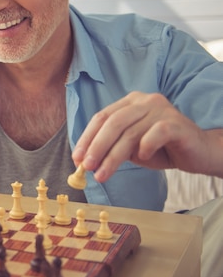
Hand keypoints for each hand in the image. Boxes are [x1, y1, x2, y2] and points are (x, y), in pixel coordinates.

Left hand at [72, 91, 222, 180]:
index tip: (76, 157)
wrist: (199, 153)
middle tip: (86, 167)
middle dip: (96, 147)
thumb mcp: (131, 147)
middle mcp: (145, 101)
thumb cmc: (162, 149)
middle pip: (112, 123)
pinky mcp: (176, 123)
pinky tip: (142, 159)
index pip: (101, 117)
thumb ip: (112, 148)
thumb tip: (85, 161)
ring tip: (102, 175)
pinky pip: (155, 134)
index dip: (87, 138)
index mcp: (130, 102)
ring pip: (129, 133)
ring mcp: (161, 109)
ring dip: (112, 157)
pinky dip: (145, 147)